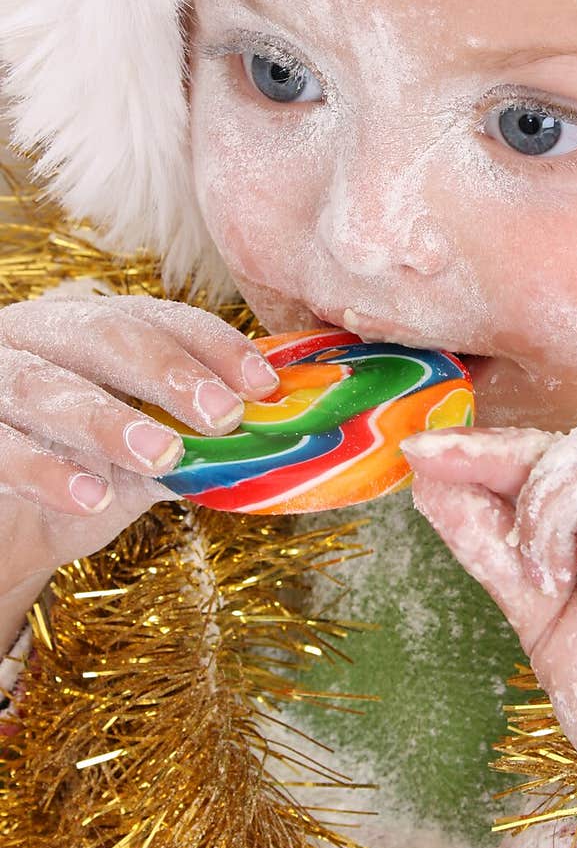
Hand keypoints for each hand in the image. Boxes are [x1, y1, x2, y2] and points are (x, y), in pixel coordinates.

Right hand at [0, 293, 278, 648]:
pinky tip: (89, 496)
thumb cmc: (82, 471)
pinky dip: (46, 470)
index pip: (161, 319)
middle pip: (105, 336)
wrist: (4, 527)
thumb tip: (278, 447)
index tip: (263, 384)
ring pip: (48, 388)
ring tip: (161, 456)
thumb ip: (196, 443)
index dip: (214, 346)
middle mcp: (43, 338)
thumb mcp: (145, 455)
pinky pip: (2, 443)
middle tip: (222, 413)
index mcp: (96, 327)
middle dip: (167, 371)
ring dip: (108, 421)